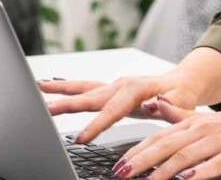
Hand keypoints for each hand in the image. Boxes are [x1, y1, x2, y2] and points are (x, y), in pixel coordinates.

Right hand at [37, 74, 199, 143]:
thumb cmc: (182, 94)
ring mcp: (112, 85)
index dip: (95, 126)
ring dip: (59, 89)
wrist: (182, 82)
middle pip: (89, 96)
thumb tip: (148, 105)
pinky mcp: (109, 89)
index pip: (111, 111)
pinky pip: (84, 88)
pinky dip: (66, 87)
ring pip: (82, 88)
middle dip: (66, 104)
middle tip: (44, 110)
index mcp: (135, 89)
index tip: (80, 139)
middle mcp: (120, 84)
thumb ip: (166, 105)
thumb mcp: (182, 101)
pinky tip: (50, 85)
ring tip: (37, 87)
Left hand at [115, 93, 220, 178]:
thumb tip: (153, 106)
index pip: (159, 137)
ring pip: (185, 157)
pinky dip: (199, 174)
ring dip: (163, 171)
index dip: (137, 150)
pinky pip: (213, 166)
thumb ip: (177, 115)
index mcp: (193, 123)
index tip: (119, 164)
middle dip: (141, 161)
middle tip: (122, 174)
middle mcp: (202, 130)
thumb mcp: (206, 119)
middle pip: (166, 146)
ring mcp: (218, 143)